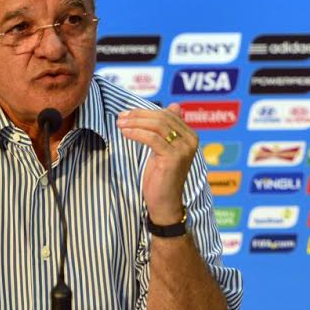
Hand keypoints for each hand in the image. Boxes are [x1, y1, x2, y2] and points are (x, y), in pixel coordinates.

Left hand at [116, 104, 197, 224]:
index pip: (167, 115)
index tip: (126, 113)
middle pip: (162, 118)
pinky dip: (136, 133)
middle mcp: (190, 140)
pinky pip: (152, 138)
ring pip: (157, 126)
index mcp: (190, 136)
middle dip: (138, 115)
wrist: (165, 203)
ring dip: (135, 123)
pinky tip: (125, 133)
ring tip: (119, 124)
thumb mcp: (164, 149)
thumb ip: (168, 129)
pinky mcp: (173, 158)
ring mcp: (183, 149)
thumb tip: (174, 106)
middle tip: (120, 117)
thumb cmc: (162, 177)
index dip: (145, 111)